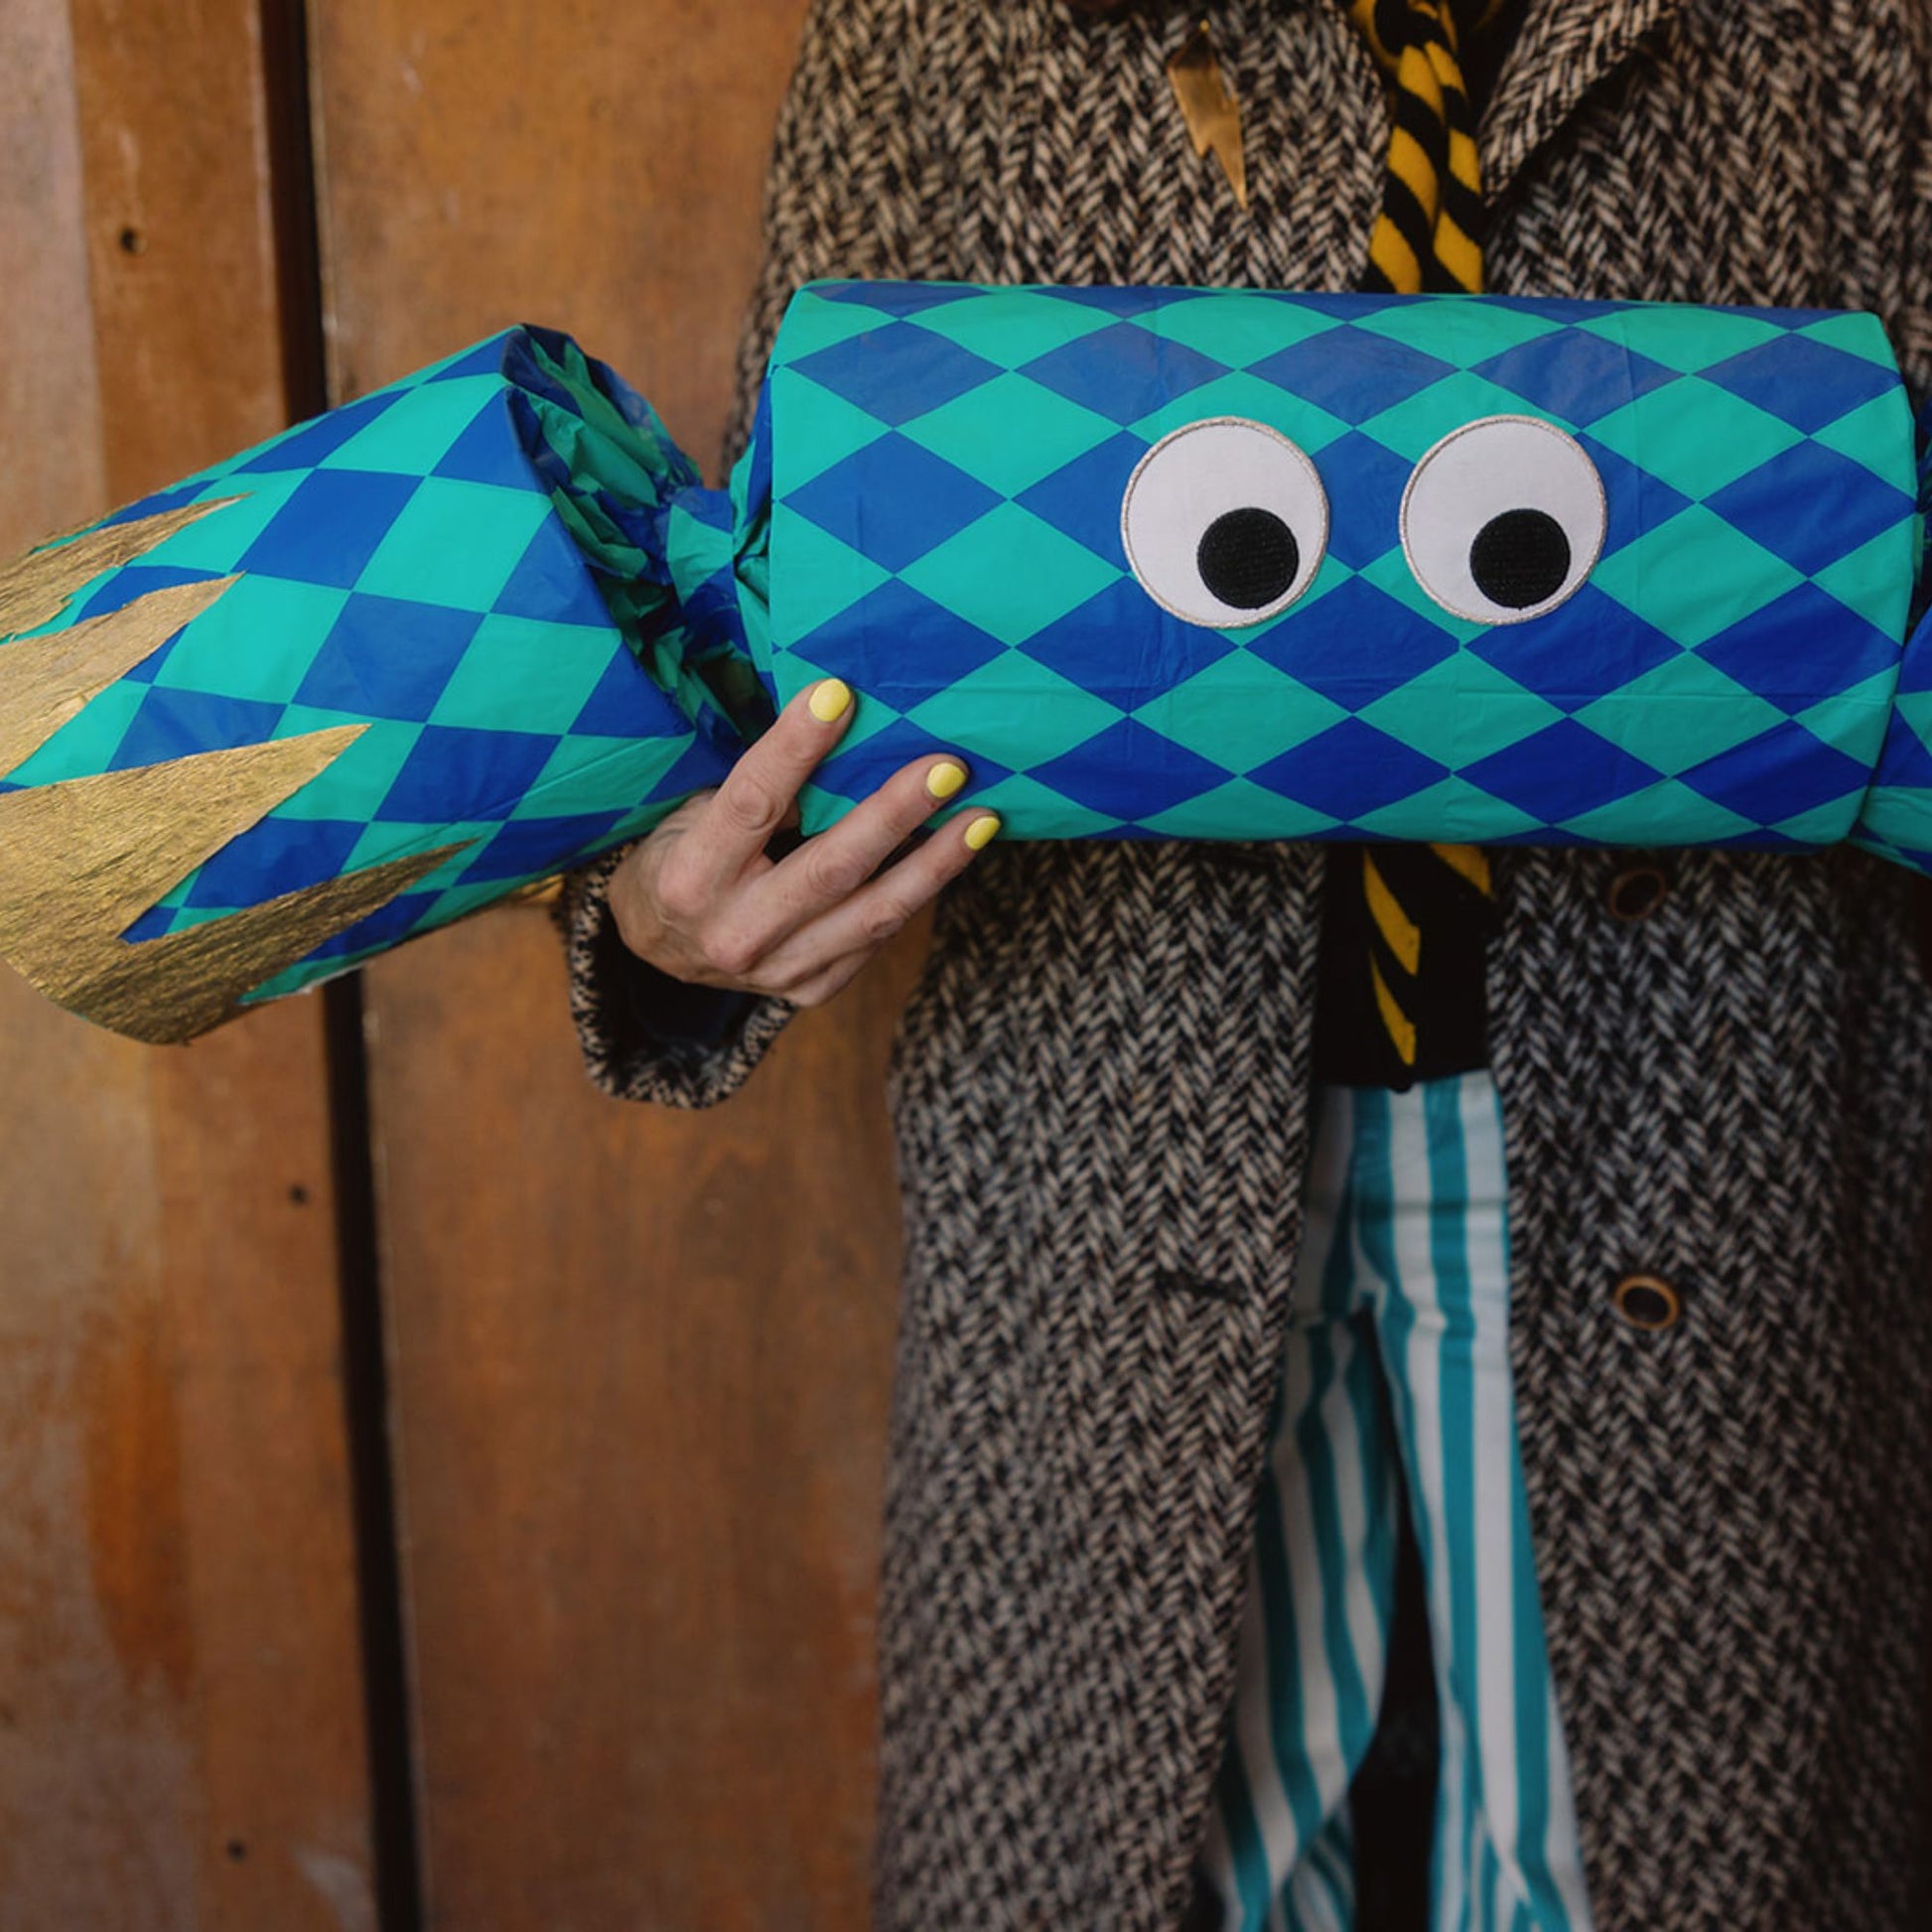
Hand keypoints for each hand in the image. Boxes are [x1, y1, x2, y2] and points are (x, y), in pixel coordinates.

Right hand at [606, 678, 999, 1007]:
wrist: (664, 948)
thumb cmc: (684, 855)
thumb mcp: (693, 815)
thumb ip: (757, 789)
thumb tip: (842, 728)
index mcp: (690, 879)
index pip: (752, 804)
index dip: (796, 747)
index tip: (839, 694)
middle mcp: (733, 935)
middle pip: (830, 868)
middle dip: (895, 813)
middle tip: (946, 767)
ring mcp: (777, 972)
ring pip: (874, 914)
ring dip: (936, 863)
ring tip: (982, 817)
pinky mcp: (812, 990)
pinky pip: (878, 937)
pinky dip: (917, 891)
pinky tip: (950, 854)